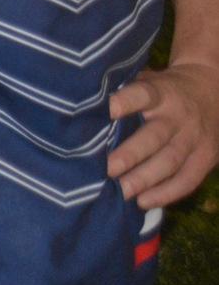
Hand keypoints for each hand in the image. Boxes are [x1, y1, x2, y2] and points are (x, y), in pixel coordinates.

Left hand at [108, 59, 218, 207]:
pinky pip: (188, 180)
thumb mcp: (147, 82)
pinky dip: (166, 194)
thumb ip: (121, 93)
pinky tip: (143, 202)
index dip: (125, 102)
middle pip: (155, 137)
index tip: (105, 111)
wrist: (211, 93)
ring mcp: (195, 138)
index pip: (143, 95)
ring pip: (170, 161)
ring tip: (121, 191)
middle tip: (106, 170)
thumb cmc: (162, 91)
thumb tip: (77, 104)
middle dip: (130, 155)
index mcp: (161, 92)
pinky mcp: (207, 158)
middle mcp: (178, 116)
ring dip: (145, 179)